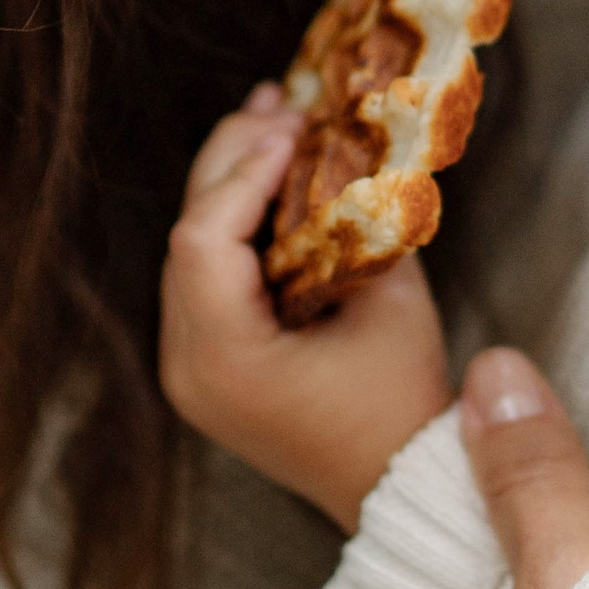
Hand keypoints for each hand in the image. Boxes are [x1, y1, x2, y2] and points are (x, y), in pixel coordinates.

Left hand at [159, 87, 451, 531]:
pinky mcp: (205, 364)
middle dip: (232, 161)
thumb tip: (344, 145)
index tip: (296, 127)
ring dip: (231, 187)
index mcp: (224, 360)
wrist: (397, 484)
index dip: (244, 172)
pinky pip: (206, 279)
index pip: (203, 240)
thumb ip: (359, 221)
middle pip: (186, 238)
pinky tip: (271, 183)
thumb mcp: (392, 301)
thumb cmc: (402, 401)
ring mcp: (188, 369)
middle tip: (277, 103)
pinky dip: (236, 227)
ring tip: (273, 124)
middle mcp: (186, 366)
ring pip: (191, 253)